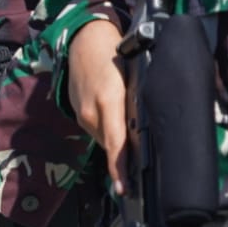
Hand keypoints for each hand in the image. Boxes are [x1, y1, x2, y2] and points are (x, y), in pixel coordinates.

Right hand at [68, 19, 128, 193]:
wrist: (83, 39)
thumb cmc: (115, 54)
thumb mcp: (133, 77)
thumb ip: (137, 103)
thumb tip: (150, 130)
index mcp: (109, 101)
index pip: (116, 142)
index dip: (119, 167)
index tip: (124, 188)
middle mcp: (92, 111)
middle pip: (111, 145)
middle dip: (125, 158)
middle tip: (143, 171)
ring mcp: (82, 113)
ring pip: (103, 139)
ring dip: (117, 143)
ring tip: (133, 143)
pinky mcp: (77, 112)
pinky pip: (97, 130)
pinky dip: (108, 132)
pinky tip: (118, 124)